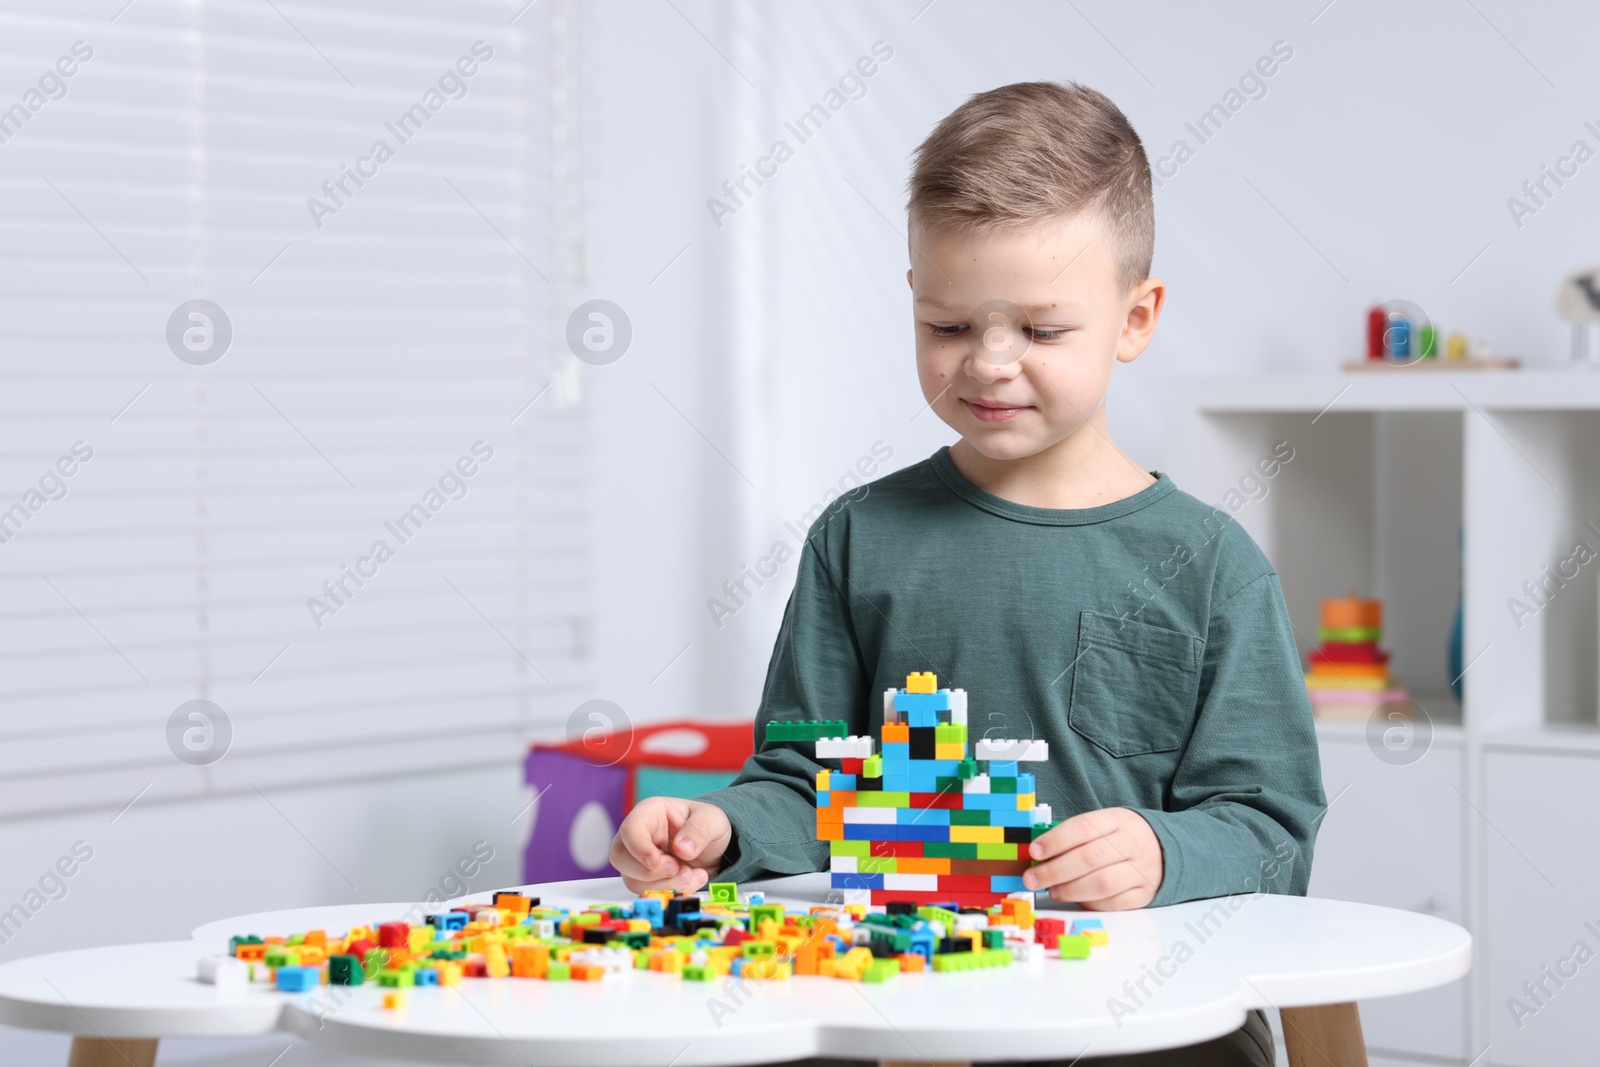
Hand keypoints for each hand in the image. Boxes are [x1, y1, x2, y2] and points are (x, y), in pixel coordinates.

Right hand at [610, 796, 732, 894]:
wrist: (714, 849)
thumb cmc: (707, 826)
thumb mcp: (712, 819)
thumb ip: (700, 829)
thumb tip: (681, 848)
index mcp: (650, 813)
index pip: (630, 829)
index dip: (638, 847)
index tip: (654, 861)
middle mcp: (638, 836)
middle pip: (621, 857)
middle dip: (649, 872)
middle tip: (677, 869)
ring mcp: (639, 860)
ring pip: (632, 879)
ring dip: (664, 884)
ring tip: (691, 874)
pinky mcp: (646, 879)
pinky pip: (647, 892)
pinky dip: (670, 892)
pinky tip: (691, 881)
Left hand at [1021, 807, 1163, 909]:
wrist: (1164, 849)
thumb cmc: (1121, 837)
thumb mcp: (1104, 824)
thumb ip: (1075, 836)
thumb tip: (1039, 854)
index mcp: (1119, 820)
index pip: (1084, 828)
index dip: (1056, 841)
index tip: (1034, 851)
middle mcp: (1133, 843)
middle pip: (1090, 858)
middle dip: (1055, 870)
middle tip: (1033, 878)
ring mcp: (1142, 870)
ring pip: (1102, 883)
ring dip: (1070, 889)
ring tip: (1053, 890)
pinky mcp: (1144, 894)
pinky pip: (1114, 903)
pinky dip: (1090, 902)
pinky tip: (1076, 898)